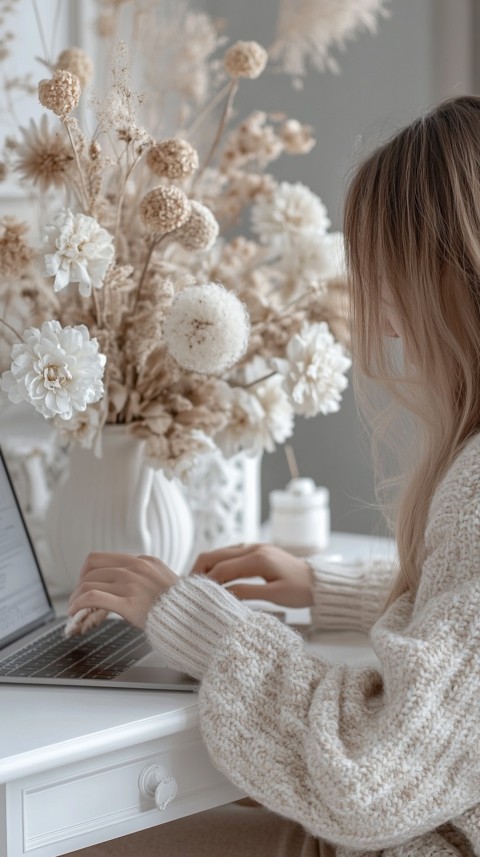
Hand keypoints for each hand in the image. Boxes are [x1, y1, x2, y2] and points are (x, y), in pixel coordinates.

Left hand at [68, 552, 178, 628]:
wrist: (195, 618)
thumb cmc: (180, 606)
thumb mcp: (164, 580)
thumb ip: (145, 577)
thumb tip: (125, 585)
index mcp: (144, 561)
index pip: (102, 558)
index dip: (88, 573)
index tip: (87, 586)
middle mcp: (136, 568)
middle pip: (91, 568)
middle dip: (80, 585)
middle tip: (78, 600)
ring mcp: (132, 584)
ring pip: (89, 583)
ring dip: (76, 598)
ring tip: (75, 611)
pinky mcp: (128, 603)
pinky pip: (92, 597)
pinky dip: (78, 604)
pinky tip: (75, 614)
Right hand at [191, 543, 313, 607]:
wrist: (319, 581)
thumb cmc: (301, 591)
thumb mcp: (275, 595)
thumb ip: (247, 592)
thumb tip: (222, 594)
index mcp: (258, 558)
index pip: (222, 568)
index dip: (206, 580)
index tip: (193, 593)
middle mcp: (254, 548)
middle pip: (216, 554)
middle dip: (200, 569)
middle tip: (188, 586)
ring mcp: (255, 547)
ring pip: (222, 552)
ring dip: (208, 565)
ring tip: (198, 583)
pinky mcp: (257, 550)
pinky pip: (231, 553)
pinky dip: (219, 562)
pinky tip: (214, 575)